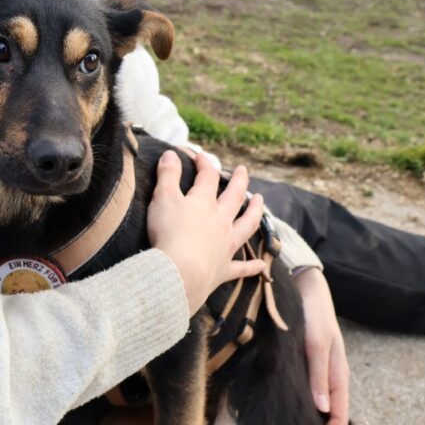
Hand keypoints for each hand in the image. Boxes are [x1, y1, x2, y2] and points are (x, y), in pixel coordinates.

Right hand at [148, 151, 265, 313]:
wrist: (179, 271)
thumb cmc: (169, 233)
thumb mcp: (162, 198)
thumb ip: (167, 175)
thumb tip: (172, 153)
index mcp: (204, 203)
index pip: (207, 177)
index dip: (204, 163)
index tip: (198, 156)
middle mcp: (220, 221)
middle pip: (234, 197)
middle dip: (239, 182)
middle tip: (243, 170)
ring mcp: (225, 245)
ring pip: (246, 225)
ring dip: (255, 212)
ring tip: (260, 201)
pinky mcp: (223, 269)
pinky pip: (241, 267)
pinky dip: (252, 266)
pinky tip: (261, 265)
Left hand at [295, 267, 349, 424]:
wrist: (306, 287)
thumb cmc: (313, 314)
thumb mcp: (315, 343)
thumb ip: (318, 373)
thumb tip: (322, 408)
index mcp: (338, 375)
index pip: (339, 418)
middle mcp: (330, 377)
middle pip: (330, 417)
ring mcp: (318, 370)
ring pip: (319, 406)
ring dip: (310, 424)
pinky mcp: (305, 362)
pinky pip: (308, 391)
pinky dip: (302, 406)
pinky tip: (287, 410)